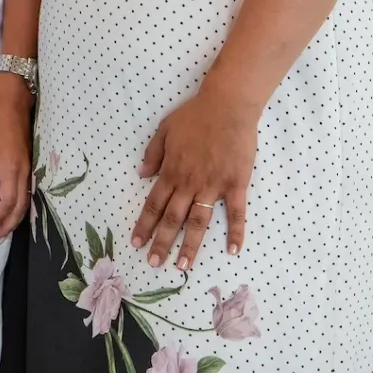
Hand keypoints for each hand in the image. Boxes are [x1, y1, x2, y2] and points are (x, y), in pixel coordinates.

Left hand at [0, 73, 32, 241]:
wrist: (14, 101)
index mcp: (11, 167)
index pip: (8, 201)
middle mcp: (24, 171)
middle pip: (21, 205)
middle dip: (10, 224)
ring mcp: (29, 167)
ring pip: (26, 199)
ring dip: (17, 217)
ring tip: (6, 230)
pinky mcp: (30, 162)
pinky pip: (28, 190)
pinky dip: (22, 205)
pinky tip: (16, 210)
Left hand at [133, 87, 258, 269]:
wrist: (227, 106)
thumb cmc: (195, 115)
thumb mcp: (165, 129)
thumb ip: (153, 154)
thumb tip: (141, 175)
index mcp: (171, 171)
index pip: (154, 204)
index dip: (144, 225)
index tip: (137, 242)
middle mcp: (189, 183)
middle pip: (172, 219)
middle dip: (161, 243)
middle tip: (154, 264)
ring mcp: (213, 186)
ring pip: (199, 222)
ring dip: (190, 245)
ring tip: (183, 266)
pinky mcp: (235, 184)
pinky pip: (236, 213)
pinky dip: (235, 232)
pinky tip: (232, 250)